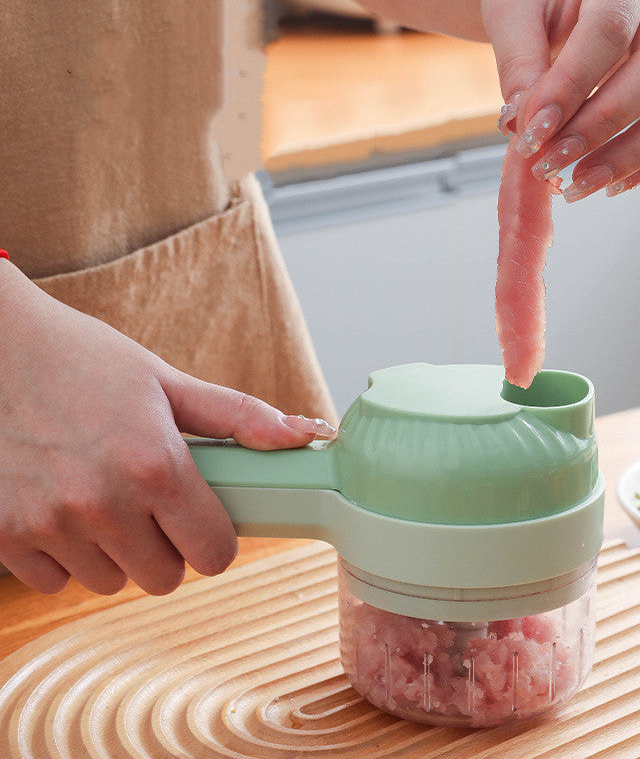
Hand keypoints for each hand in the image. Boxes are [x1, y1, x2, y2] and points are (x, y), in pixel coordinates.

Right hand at [0, 262, 334, 595]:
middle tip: (151, 506)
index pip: (214, 554)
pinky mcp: (2, 536)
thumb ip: (239, 416)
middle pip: (164, 577)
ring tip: (102, 499)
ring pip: (109, 583)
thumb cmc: (83, 359)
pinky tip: (60, 507)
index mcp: (155, 465)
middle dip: (167, 547)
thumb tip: (306, 434)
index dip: (215, 539)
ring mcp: (48, 525)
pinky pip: (54, 582)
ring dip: (115, 553)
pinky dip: (63, 556)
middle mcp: (102, 503)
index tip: (204, 522)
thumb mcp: (166, 381)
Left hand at [484, 0, 639, 200]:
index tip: (533, 134)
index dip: (570, 89)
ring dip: (634, 156)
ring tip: (579, 184)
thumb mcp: (512, 8)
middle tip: (553, 165)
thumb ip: (517, 63)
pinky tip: (613, 182)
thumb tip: (522, 127)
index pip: (610, 29)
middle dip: (602, 128)